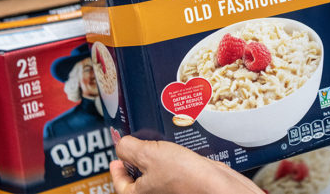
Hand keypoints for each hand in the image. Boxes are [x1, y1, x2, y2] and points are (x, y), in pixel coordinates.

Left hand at [111, 136, 264, 193]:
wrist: (214, 184)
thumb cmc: (183, 175)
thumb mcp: (148, 154)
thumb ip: (129, 147)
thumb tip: (121, 144)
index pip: (121, 185)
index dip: (116, 170)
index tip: (116, 160)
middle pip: (138, 179)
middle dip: (136, 161)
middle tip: (135, 146)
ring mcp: (169, 189)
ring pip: (156, 173)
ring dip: (154, 157)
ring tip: (154, 141)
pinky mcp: (183, 183)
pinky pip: (171, 171)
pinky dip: (170, 159)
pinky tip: (174, 147)